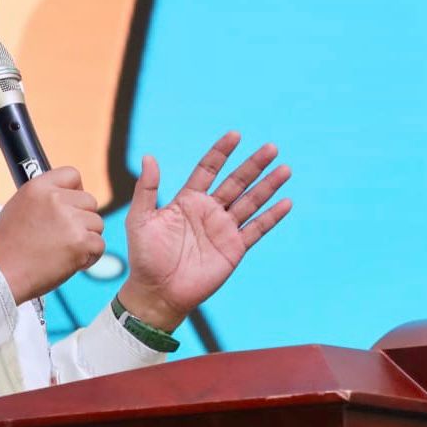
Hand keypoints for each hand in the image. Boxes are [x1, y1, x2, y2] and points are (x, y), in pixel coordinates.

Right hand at [0, 167, 103, 304]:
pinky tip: (71, 261)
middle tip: (65, 236)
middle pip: (90, 201)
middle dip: (82, 219)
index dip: (76, 191)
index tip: (71, 205)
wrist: (3, 274)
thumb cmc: (7, 246)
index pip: (72, 175)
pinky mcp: (81, 242)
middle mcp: (56, 199)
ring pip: (97, 223)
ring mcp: (70, 220)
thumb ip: (44, 197)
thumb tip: (66, 196)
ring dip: (86, 238)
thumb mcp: (18, 206)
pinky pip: (99, 244)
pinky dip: (89, 256)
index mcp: (38, 187)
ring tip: (63, 251)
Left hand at [119, 131, 291, 330]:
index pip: (208, 169)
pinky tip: (286, 202)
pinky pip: (256, 230)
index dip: (221, 152)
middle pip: (236, 182)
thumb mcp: (140, 218)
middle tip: (271, 147)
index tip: (235, 135)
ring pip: (251, 202)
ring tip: (284, 169)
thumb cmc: (144, 256)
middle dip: (253, 165)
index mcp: (187, 200)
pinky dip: (271, 217)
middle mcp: (209, 211)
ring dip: (268, 186)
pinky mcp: (234, 249)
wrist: (157, 291)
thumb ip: (146, 189)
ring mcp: (223, 229)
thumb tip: (149, 157)